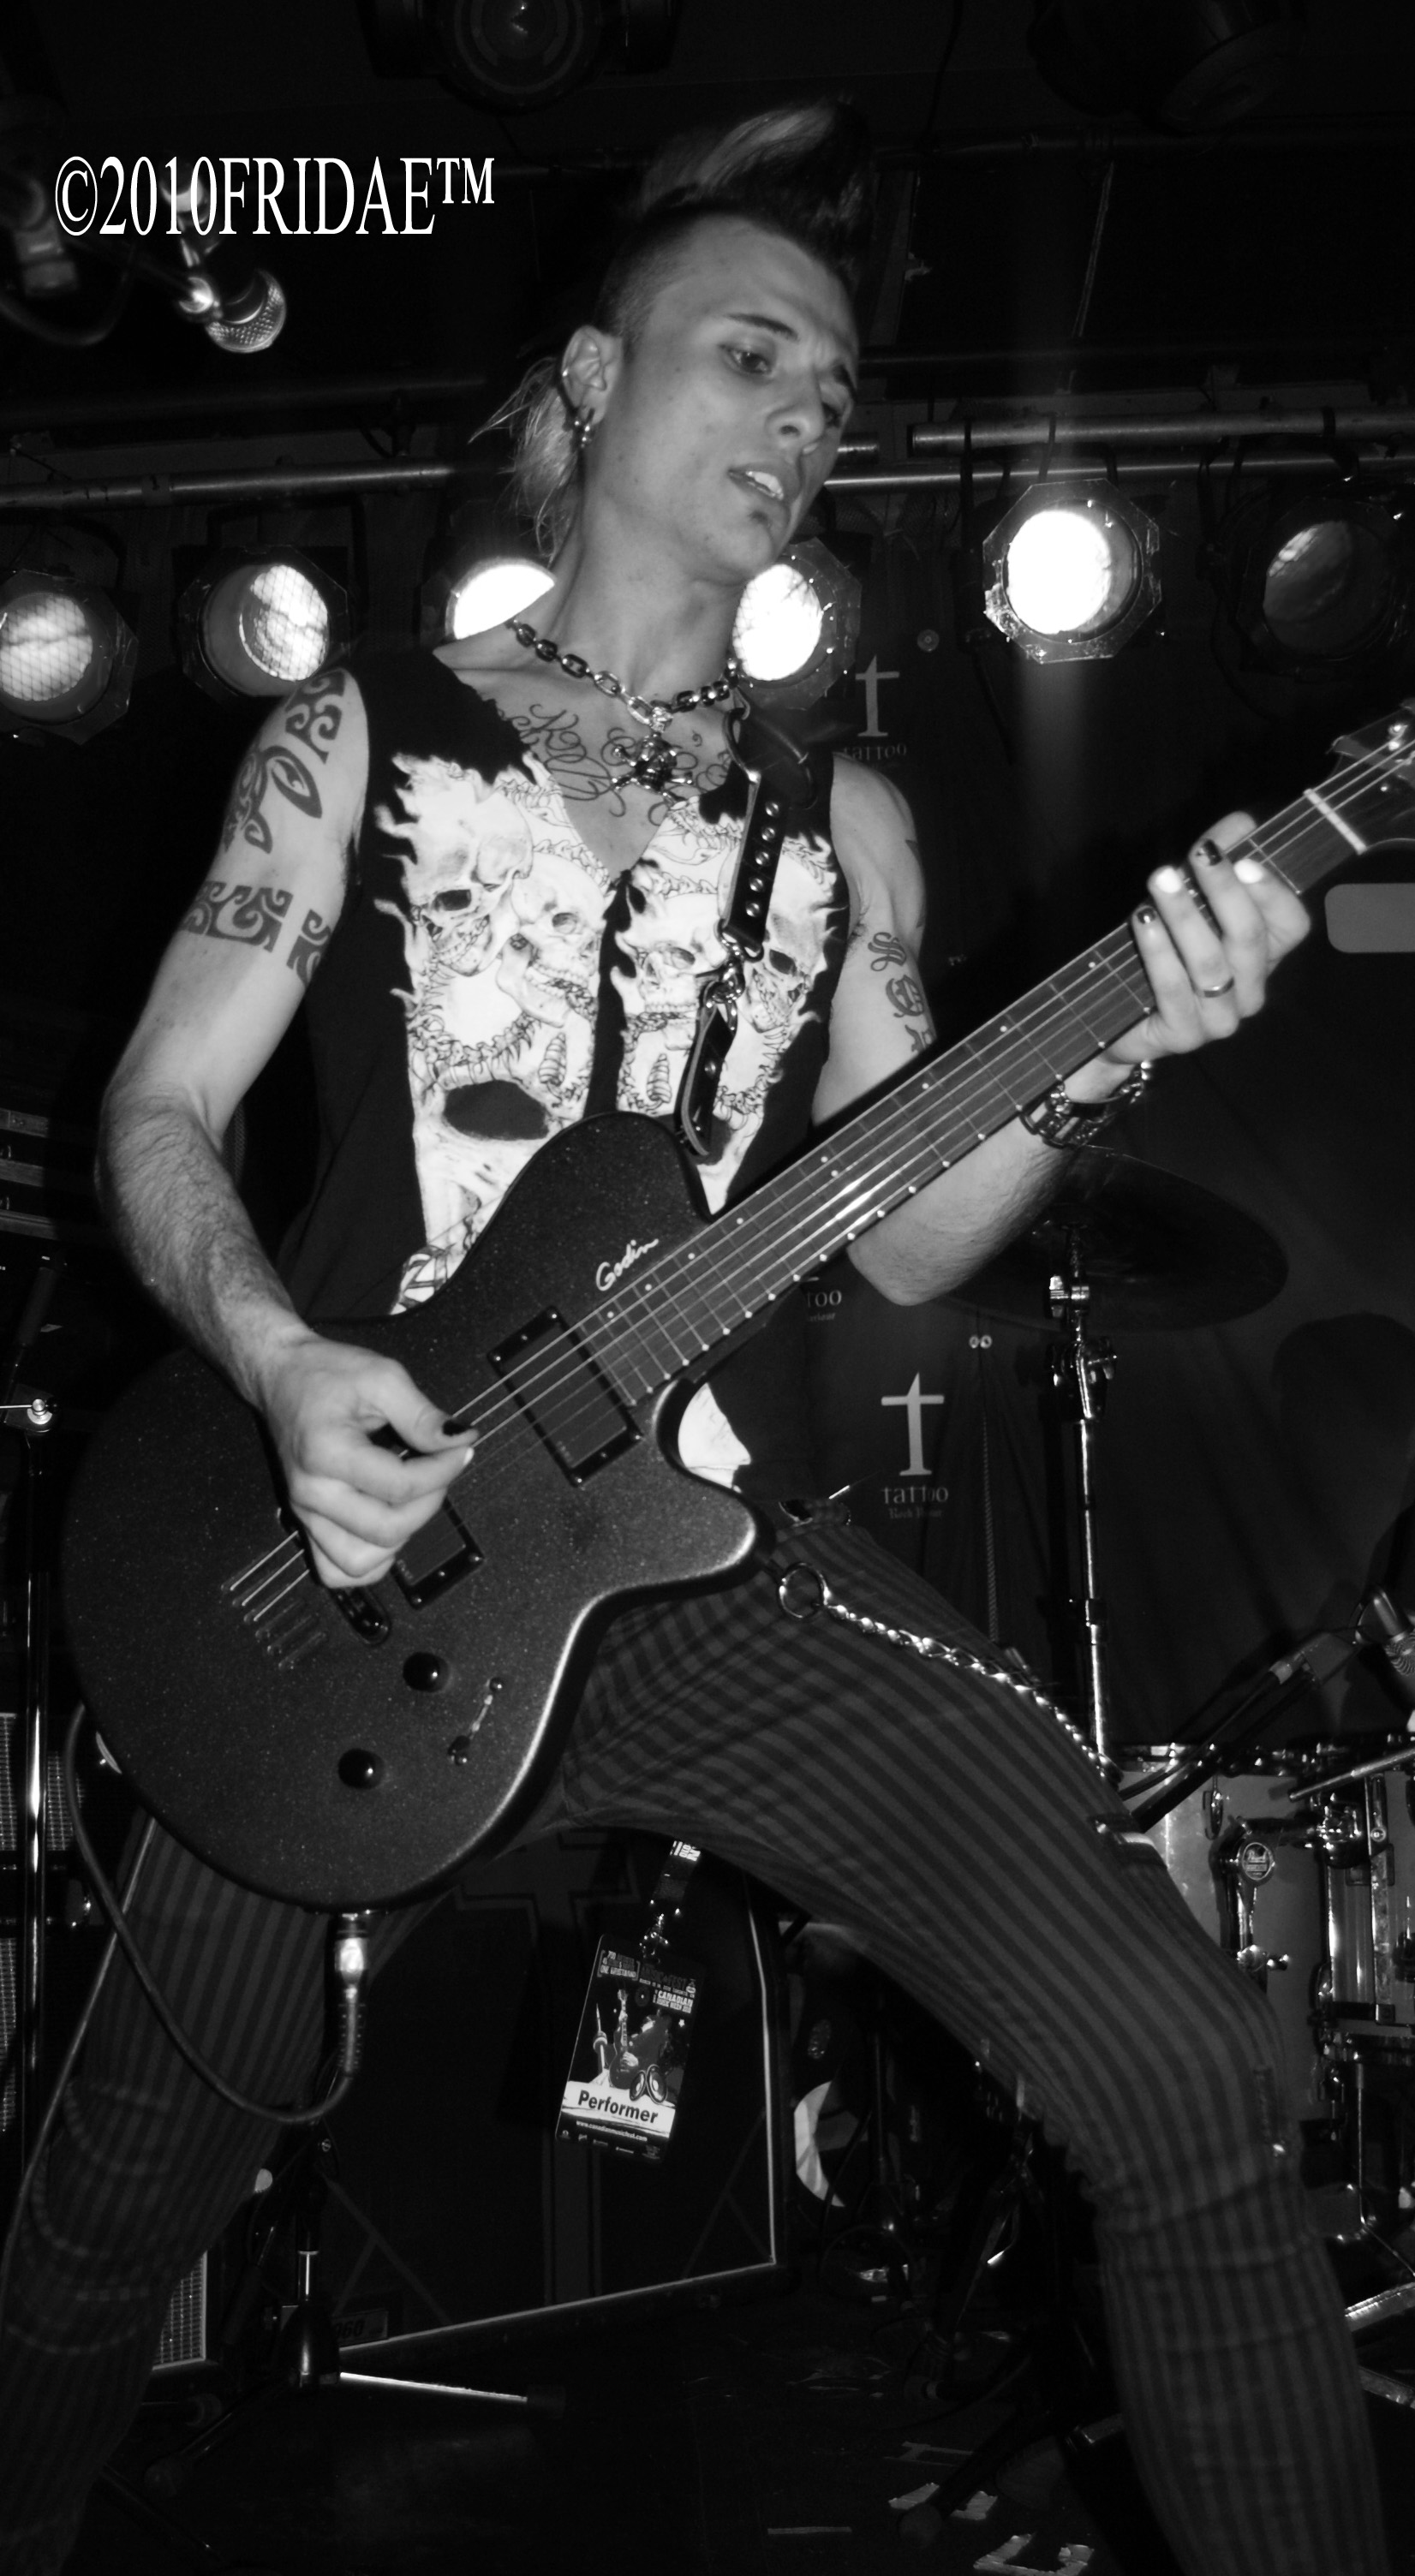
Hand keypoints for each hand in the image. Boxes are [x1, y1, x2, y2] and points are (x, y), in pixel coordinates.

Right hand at [254, 1329, 474, 1587]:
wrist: (279, 1376)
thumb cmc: (326, 1373)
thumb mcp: (382, 1377)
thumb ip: (422, 1416)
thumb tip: (461, 1441)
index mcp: (326, 1453)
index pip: (400, 1487)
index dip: (443, 1471)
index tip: (460, 1449)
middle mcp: (311, 1492)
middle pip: (386, 1530)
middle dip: (429, 1503)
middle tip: (439, 1470)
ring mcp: (305, 1513)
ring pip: (360, 1563)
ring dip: (400, 1537)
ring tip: (411, 1499)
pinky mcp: (306, 1523)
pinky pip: (335, 1571)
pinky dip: (368, 1562)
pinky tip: (386, 1527)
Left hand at [1101, 809, 1309, 1069]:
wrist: (1117, 1019)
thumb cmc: (1163, 953)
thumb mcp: (1190, 903)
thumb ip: (1216, 863)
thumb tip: (1242, 822)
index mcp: (1262, 956)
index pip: (1291, 926)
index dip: (1272, 893)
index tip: (1244, 859)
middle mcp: (1249, 989)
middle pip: (1250, 938)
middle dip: (1223, 891)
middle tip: (1198, 854)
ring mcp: (1220, 1017)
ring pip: (1211, 963)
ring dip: (1185, 916)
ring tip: (1160, 880)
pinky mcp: (1184, 1036)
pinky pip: (1174, 990)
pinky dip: (1158, 952)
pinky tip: (1143, 921)